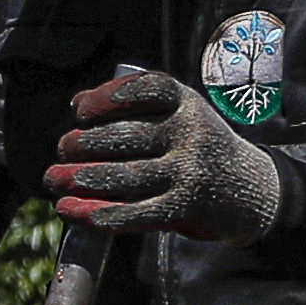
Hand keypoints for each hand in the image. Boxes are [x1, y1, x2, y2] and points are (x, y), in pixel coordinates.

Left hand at [47, 70, 281, 241]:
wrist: (250, 189)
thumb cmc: (198, 146)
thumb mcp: (179, 115)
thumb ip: (136, 108)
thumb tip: (78, 102)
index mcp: (186, 104)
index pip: (146, 91)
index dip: (108, 98)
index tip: (79, 111)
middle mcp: (189, 134)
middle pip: (127, 136)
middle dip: (85, 144)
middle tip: (62, 149)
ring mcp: (189, 172)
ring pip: (126, 176)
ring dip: (83, 178)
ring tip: (54, 179)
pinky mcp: (184, 208)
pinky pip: (135, 213)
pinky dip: (100, 213)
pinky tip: (72, 210)